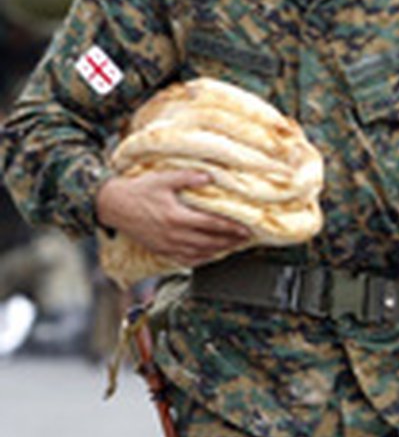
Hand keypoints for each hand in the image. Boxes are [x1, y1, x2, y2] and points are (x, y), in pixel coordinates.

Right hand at [96, 170, 250, 266]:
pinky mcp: (161, 251)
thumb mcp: (163, 179)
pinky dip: (201, 259)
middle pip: (210, 242)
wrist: (114, 206)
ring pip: (200, 253)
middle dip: (230, 241)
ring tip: (234, 246)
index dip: (231, 228)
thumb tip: (209, 176)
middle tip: (246, 239)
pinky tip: (210, 255)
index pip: (212, 225)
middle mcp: (174, 235)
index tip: (246, 229)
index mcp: (177, 217)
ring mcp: (167, 246)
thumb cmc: (139, 191)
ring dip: (219, 251)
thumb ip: (187, 177)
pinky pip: (185, 260)